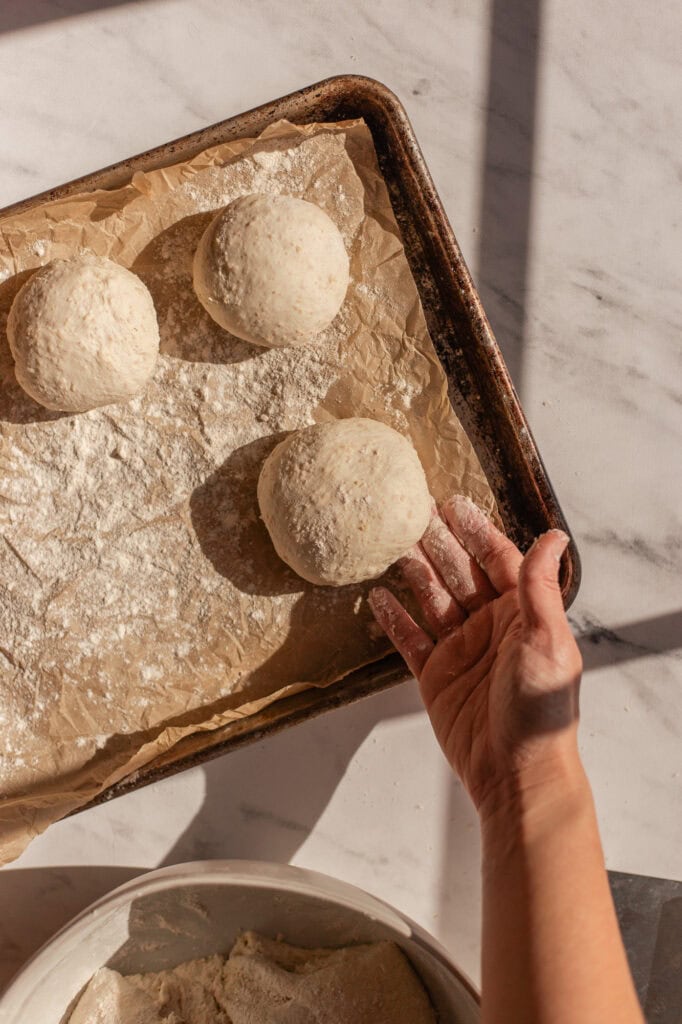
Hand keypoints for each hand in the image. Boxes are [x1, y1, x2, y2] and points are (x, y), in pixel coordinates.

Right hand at [369, 496, 582, 816]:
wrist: (514, 772)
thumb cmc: (540, 710)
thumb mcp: (546, 639)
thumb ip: (540, 586)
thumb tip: (554, 536)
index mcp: (521, 614)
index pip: (497, 560)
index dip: (475, 532)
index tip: (453, 504)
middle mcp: (490, 627)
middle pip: (460, 574)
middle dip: (439, 543)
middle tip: (413, 513)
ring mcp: (461, 650)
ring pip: (433, 600)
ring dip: (415, 572)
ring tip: (391, 544)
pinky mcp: (435, 676)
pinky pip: (411, 639)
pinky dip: (394, 618)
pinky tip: (378, 596)